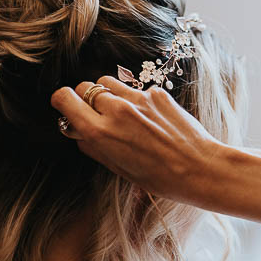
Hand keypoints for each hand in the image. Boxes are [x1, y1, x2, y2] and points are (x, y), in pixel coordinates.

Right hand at [50, 77, 224, 204]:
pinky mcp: (158, 93)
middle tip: (93, 113)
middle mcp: (116, 110)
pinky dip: (134, 99)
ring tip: (118, 113)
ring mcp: (139, 98)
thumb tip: (77, 132)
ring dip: (107, 94)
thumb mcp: (117, 168)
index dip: (62, 101)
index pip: (65, 98)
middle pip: (86, 88)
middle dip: (85, 98)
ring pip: (108, 83)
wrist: (198, 167)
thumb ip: (92, 146)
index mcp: (100, 131)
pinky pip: (135, 89)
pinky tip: (146, 117)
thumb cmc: (158, 177)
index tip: (64, 105)